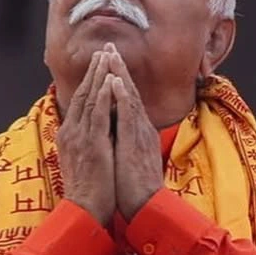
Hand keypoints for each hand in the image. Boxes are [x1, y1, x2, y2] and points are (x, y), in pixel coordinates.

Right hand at [58, 47, 115, 224]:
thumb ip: (86, 141)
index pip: (80, 101)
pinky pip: (98, 115)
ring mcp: (80, 137)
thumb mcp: (83, 159)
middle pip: (83, 94)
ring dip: (98, 77)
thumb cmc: (88, 189)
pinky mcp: (92, 144)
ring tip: (106, 57)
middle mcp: (71, 131)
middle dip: (94, 71)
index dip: (90, 81)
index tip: (98, 63)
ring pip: (89, 100)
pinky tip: (108, 82)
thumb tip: (94, 128)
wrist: (83, 210)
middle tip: (103, 50)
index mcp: (70, 135)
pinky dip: (103, 96)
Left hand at [107, 48, 163, 220]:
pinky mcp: (135, 144)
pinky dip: (123, 98)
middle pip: (129, 93)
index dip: (118, 79)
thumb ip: (125, 139)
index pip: (127, 100)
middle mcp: (140, 129)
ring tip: (111, 56)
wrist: (147, 207)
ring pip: (129, 99)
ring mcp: (139, 135)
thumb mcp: (128, 157)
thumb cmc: (135, 186)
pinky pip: (129, 117)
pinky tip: (117, 83)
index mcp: (137, 132)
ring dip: (120, 76)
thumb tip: (116, 126)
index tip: (108, 60)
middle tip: (109, 47)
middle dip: (118, 69)